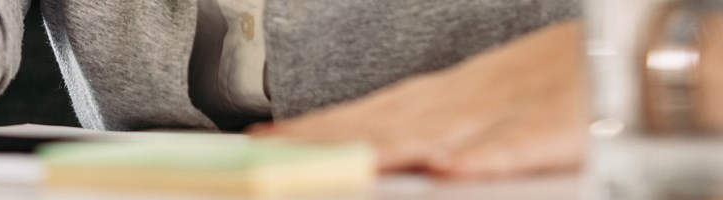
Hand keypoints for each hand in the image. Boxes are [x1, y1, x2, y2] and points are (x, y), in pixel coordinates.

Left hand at [248, 21, 587, 180]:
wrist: (643, 57)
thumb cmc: (566, 84)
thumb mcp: (488, 101)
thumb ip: (437, 124)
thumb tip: (399, 153)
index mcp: (452, 94)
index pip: (372, 111)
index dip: (319, 125)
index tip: (269, 136)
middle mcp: (469, 99)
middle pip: (385, 121)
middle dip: (326, 136)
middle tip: (273, 148)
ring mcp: (511, 109)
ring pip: (437, 129)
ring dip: (381, 146)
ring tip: (330, 159)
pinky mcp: (560, 127)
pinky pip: (519, 145)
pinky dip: (486, 155)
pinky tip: (451, 167)